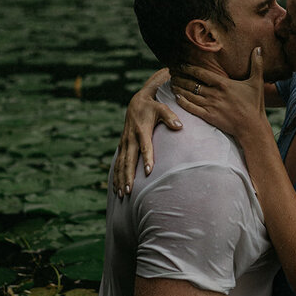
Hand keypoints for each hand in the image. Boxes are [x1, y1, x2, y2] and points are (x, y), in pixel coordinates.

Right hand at [113, 72, 180, 195]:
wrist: (137, 101)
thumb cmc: (153, 106)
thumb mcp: (162, 108)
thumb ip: (170, 117)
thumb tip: (179, 126)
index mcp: (141, 130)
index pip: (144, 146)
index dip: (146, 158)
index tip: (148, 171)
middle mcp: (130, 138)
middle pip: (129, 159)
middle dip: (128, 176)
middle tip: (129, 191)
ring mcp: (125, 142)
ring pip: (121, 164)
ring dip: (120, 179)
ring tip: (122, 194)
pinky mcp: (122, 145)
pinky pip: (117, 163)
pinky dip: (116, 175)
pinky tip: (116, 188)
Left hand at [171, 47, 265, 140]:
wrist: (251, 127)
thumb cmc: (254, 104)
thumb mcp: (257, 82)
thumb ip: (256, 64)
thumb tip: (259, 48)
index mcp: (223, 83)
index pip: (202, 73)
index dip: (189, 68)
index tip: (181, 65)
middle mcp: (214, 93)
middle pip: (192, 83)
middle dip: (181, 77)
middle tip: (172, 73)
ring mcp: (210, 105)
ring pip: (190, 95)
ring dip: (179, 89)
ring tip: (171, 83)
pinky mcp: (208, 116)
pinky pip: (192, 108)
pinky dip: (183, 102)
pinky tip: (176, 98)